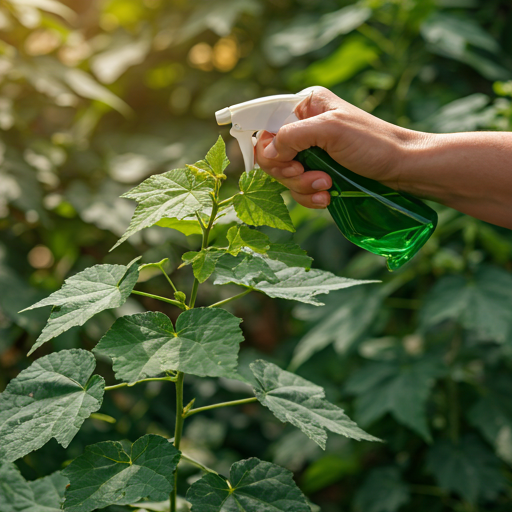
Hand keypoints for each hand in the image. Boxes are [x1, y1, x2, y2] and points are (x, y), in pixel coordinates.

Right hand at [254, 86, 417, 208]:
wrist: (404, 168)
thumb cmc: (373, 143)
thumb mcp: (331, 130)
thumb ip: (293, 136)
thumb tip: (267, 153)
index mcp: (305, 107)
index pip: (266, 125)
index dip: (269, 148)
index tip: (287, 163)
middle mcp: (305, 127)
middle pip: (272, 155)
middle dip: (289, 172)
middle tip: (312, 176)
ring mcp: (312, 152)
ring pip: (285, 176)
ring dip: (302, 187)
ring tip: (327, 187)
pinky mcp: (319, 172)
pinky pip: (299, 188)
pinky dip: (309, 196)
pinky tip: (327, 197)